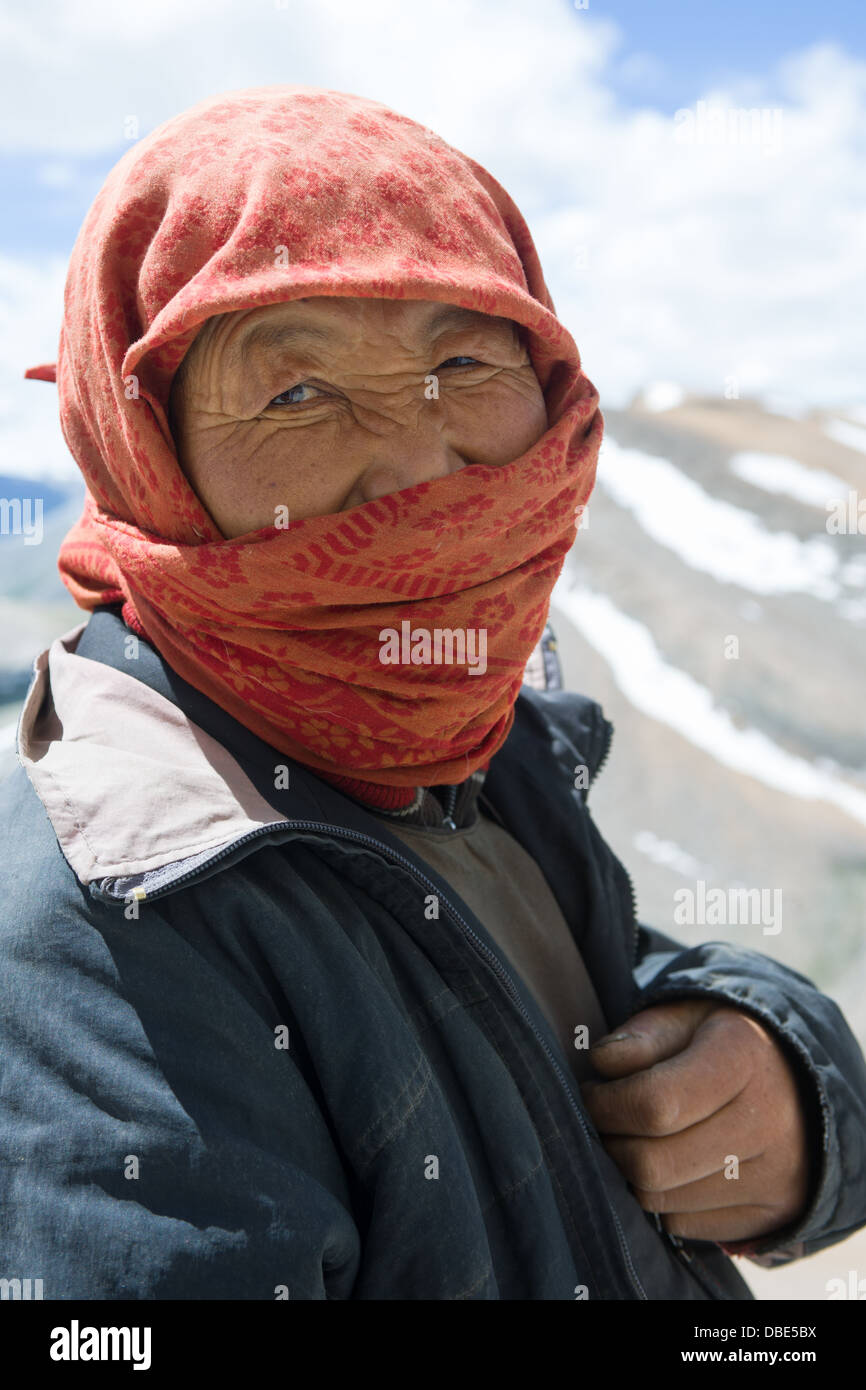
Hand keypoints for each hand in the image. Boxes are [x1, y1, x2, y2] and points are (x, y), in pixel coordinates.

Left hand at [579, 999, 812, 1243]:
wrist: (799, 1080)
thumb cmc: (720, 1042)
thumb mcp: (684, 1017)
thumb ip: (642, 1035)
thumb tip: (602, 1063)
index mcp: (744, 1057)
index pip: (656, 1103)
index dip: (606, 1104)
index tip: (593, 1093)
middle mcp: (771, 1121)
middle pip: (653, 1164)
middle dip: (612, 1143)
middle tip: (607, 1122)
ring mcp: (778, 1175)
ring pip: (662, 1201)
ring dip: (632, 1174)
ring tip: (638, 1139)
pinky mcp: (774, 1215)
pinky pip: (685, 1225)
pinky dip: (665, 1198)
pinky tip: (673, 1164)